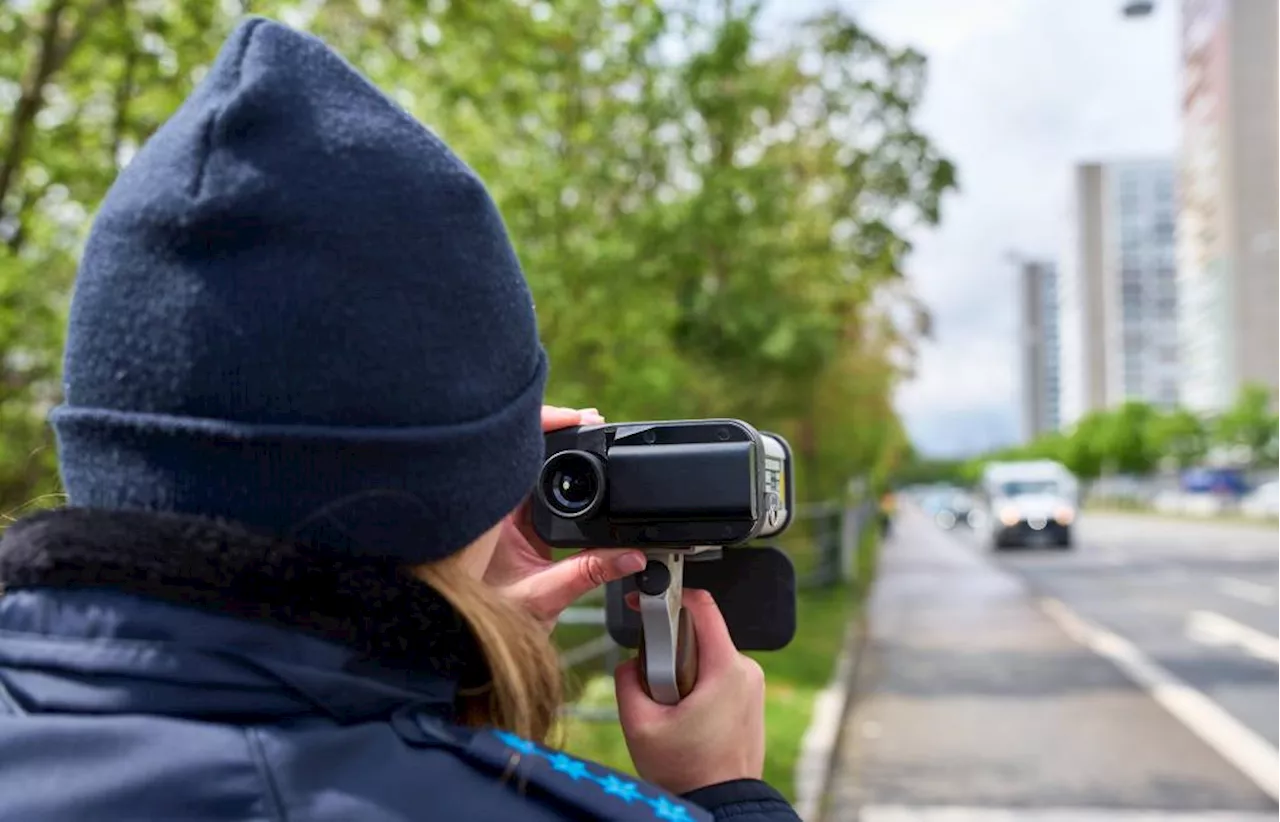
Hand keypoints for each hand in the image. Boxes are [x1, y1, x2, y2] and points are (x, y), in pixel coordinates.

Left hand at [485, 406, 646, 631]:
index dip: (546, 427)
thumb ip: (589, 572)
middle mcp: (488, 510)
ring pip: (523, 467)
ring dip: (553, 448)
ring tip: (585, 429)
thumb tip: (632, 556)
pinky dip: (551, 471)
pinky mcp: (509, 525)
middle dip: (556, 431)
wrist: (460, 646)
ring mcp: (497, 515)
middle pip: (520, 453)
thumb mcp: (543, 597)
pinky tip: (574, 461)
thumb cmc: (482, 624)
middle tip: (591, 420)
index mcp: (488, 517)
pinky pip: (529, 487)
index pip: (516, 454)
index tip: (578, 419)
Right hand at [614, 589, 766, 794]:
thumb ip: (628, 680)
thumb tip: (630, 661)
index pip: (703, 606)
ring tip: (672, 706)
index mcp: (725, 668)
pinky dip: (697, 683)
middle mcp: (746, 669)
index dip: (670, 595)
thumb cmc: (688, 771)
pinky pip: (717, 672)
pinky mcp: (750, 696)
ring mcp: (752, 683)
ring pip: (706, 653)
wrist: (720, 803)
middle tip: (654, 680)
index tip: (647, 601)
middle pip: (700, 632)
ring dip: (681, 669)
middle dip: (669, 647)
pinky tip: (687, 713)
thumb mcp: (640, 724)